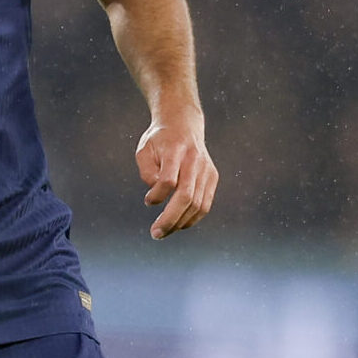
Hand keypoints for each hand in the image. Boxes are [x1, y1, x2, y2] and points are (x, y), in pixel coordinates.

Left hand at [136, 111, 216, 239]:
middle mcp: (194, 160)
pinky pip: (205, 204)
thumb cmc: (159, 140)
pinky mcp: (212, 176)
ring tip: (164, 231)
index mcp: (176, 150)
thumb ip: (146, 171)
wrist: (184, 124)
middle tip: (156, 234)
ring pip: (197, 204)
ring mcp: (206, 169)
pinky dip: (192, 218)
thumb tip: (156, 196)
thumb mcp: (144, 149)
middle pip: (186, 196)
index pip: (169, 180)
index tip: (148, 201)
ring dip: (180, 222)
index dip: (157, 195)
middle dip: (170, 219)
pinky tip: (179, 225)